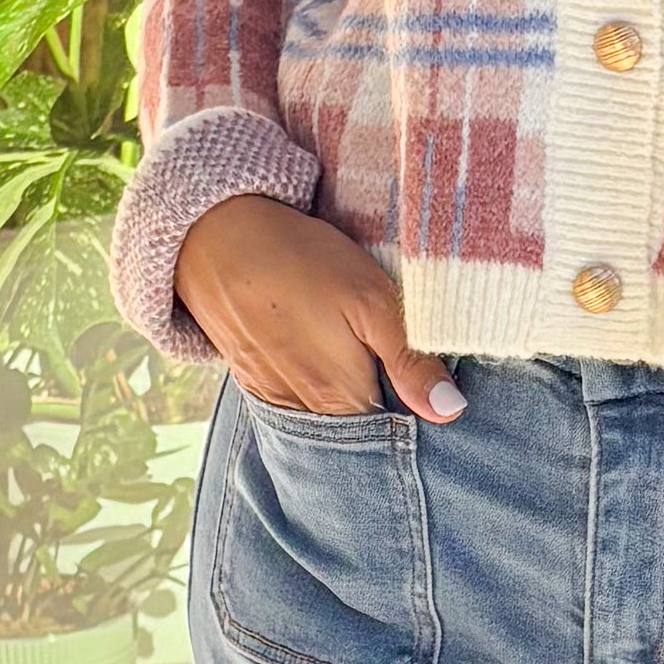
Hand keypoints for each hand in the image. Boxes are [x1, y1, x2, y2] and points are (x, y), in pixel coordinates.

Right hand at [179, 195, 460, 421]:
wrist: (214, 236)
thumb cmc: (302, 262)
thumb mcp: (371, 301)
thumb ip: (410, 361)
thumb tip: (449, 411)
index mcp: (344, 399)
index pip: (396, 428)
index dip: (417, 406)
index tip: (432, 383)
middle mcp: (308, 413)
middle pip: (361, 425)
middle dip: (384, 404)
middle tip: (396, 361)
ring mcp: (275, 397)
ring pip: (328, 414)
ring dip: (348, 394)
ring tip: (356, 352)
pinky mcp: (253, 378)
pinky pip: (295, 399)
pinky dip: (314, 385)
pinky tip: (321, 353)